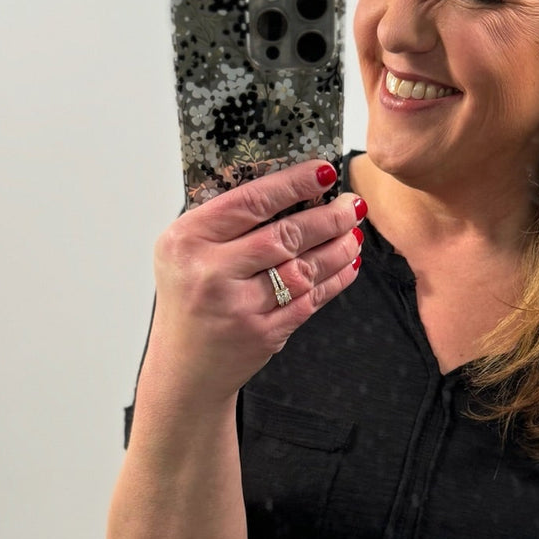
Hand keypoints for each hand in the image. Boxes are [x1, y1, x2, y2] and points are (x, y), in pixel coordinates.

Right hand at [151, 159, 363, 403]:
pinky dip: (335, 280)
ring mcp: (237, 307)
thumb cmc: (190, 299)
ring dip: (338, 248)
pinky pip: (309, 300)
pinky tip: (348, 264)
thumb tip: (290, 187)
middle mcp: (209, 273)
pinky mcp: (262, 334)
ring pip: (303, 268)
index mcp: (186, 240)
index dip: (293, 184)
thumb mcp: (185, 252)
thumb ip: (224, 222)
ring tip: (354, 232)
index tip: (325, 171)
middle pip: (284, 235)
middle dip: (329, 217)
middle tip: (352, 205)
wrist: (185, 367)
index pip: (250, 202)